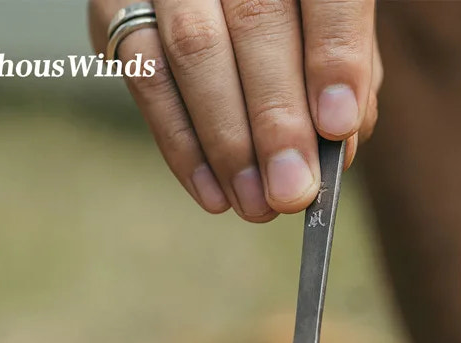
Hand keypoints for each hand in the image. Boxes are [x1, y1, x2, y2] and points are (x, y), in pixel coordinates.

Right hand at [89, 0, 382, 221]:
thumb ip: (344, 72)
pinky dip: (181, 146)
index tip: (338, 127)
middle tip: (292, 192)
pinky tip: (212, 194)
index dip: (335, 58)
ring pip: (194, 50)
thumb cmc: (288, 14)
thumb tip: (336, 146)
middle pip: (257, 21)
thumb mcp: (324, 27)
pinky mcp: (116, 8)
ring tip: (255, 205)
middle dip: (277, 120)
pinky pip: (147, 78)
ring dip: (228, 143)